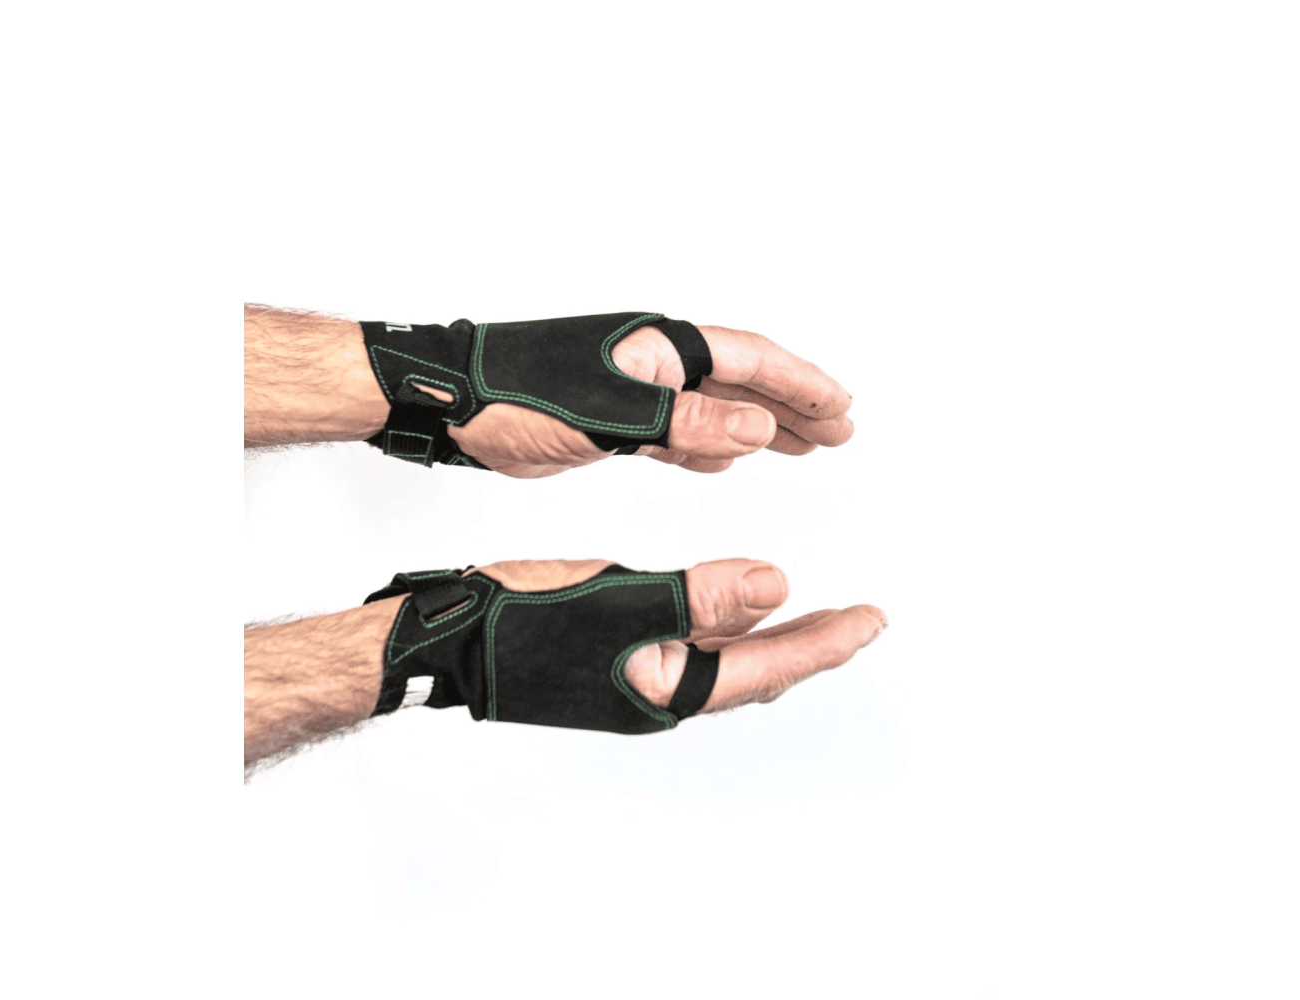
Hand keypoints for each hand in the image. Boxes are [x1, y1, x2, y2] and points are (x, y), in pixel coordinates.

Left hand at [440, 323, 854, 477]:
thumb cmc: (519, 393)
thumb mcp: (611, 413)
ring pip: (714, 409)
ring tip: (804, 446)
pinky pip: (678, 434)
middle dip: (794, 405)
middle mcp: (655, 364)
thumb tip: (759, 426)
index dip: (802, 384)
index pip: (751, 360)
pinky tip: (728, 460)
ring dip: (759, 427)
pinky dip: (708, 447)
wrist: (457, 402)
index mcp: (661, 348)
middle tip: (840, 431)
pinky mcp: (612, 423)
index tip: (842, 408)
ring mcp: (636, 392)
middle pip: (743, 381)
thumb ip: (686, 421)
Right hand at [468, 558, 886, 714]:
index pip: (770, 665)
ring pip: (729, 658)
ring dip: (774, 635)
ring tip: (817, 615)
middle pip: (759, 670)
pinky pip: (694, 644)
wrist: (448, 640)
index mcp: (669, 687)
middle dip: (813, 644)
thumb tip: (776, 588)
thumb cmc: (520, 624)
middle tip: (863, 622)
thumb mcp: (618, 601)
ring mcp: (638, 676)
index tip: (873, 619)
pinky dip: (727, 624)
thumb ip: (700, 597)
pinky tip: (735, 606)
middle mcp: (662, 691)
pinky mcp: (617, 656)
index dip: (827, 642)